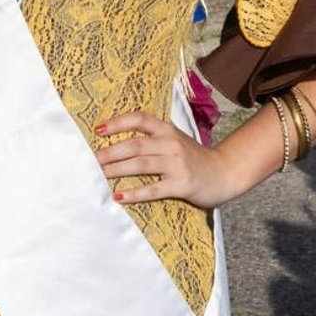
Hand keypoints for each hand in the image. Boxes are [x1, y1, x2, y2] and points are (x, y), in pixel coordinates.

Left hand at [94, 111, 241, 209]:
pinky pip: (154, 189)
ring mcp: (177, 164)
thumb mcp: (174, 140)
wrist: (225, 173)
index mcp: (167, 130)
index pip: (140, 119)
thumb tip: (117, 145)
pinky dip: (134, 193)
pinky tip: (118, 196)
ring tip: (98, 175)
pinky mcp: (182, 184)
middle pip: (135, 145)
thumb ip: (152, 139)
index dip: (118, 122)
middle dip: (109, 152)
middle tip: (90, 160)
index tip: (98, 129)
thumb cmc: (193, 158)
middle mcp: (171, 144)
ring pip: (141, 165)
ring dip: (117, 170)